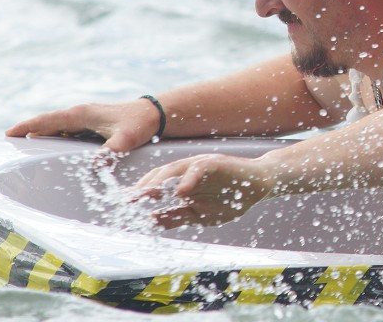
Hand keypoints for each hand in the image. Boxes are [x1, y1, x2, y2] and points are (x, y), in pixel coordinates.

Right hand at [5, 98, 162, 152]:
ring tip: (23, 147)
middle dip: (28, 131)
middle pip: (47, 123)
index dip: (27, 126)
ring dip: (40, 134)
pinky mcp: (92, 123)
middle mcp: (80, 113)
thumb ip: (109, 152)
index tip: (8, 134)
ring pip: (57, 127)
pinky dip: (55, 137)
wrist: (156, 114)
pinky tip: (50, 147)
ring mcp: (86, 117)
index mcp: (81, 114)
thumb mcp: (125, 140)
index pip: (47, 120)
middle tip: (8, 143)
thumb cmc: (140, 124)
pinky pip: (67, 131)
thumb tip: (93, 166)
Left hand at [136, 153, 274, 228]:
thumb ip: (177, 216)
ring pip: (174, 170)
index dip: (139, 193)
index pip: (155, 184)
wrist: (259, 184)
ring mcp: (200, 164)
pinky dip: (189, 179)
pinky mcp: (215, 162)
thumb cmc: (230, 197)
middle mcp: (187, 170)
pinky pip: (198, 169)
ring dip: (159, 181)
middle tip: (127, 200)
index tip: (122, 205)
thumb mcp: (200, 214)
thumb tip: (151, 221)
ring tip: (145, 193)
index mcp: (182, 180)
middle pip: (159, 175)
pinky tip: (181, 191)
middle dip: (142, 187)